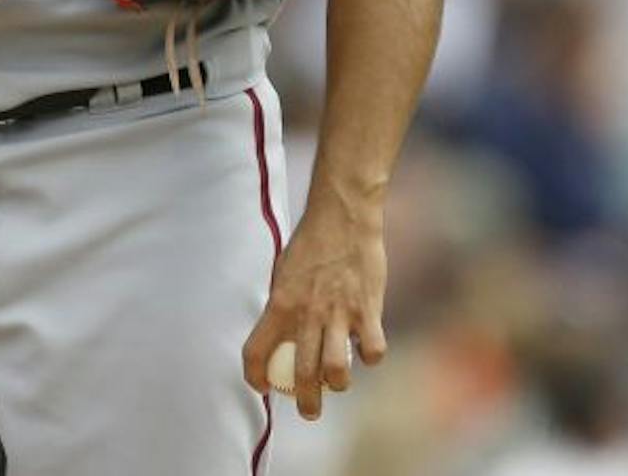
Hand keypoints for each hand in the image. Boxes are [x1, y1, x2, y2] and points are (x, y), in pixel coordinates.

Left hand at [242, 196, 387, 421]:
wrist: (343, 216)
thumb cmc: (312, 242)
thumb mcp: (284, 272)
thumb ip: (283, 305)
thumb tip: (280, 333)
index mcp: (279, 304)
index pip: (256, 351)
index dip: (254, 376)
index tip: (262, 387)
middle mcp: (307, 314)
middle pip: (302, 375)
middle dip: (305, 401)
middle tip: (308, 412)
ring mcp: (340, 314)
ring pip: (336, 371)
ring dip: (337, 384)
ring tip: (337, 384)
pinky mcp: (368, 310)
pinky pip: (372, 350)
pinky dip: (370, 356)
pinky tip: (365, 348)